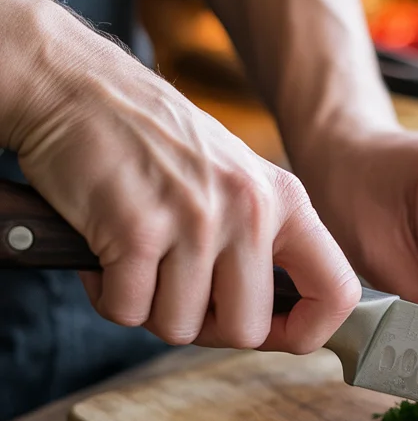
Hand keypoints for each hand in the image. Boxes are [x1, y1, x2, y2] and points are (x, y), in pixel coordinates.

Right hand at [2, 0, 359, 352]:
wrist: (76, 87)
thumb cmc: (155, 144)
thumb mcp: (237, 180)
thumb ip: (264, 243)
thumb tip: (279, 324)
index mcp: (286, 202)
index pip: (337, 292)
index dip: (308, 330)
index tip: (274, 332)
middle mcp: (251, 211)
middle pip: (246, 330)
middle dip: (206, 327)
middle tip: (176, 292)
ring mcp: (196, 221)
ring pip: (180, 328)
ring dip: (149, 308)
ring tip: (136, 262)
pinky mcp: (137, 230)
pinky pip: (128, 312)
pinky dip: (109, 297)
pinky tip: (105, 257)